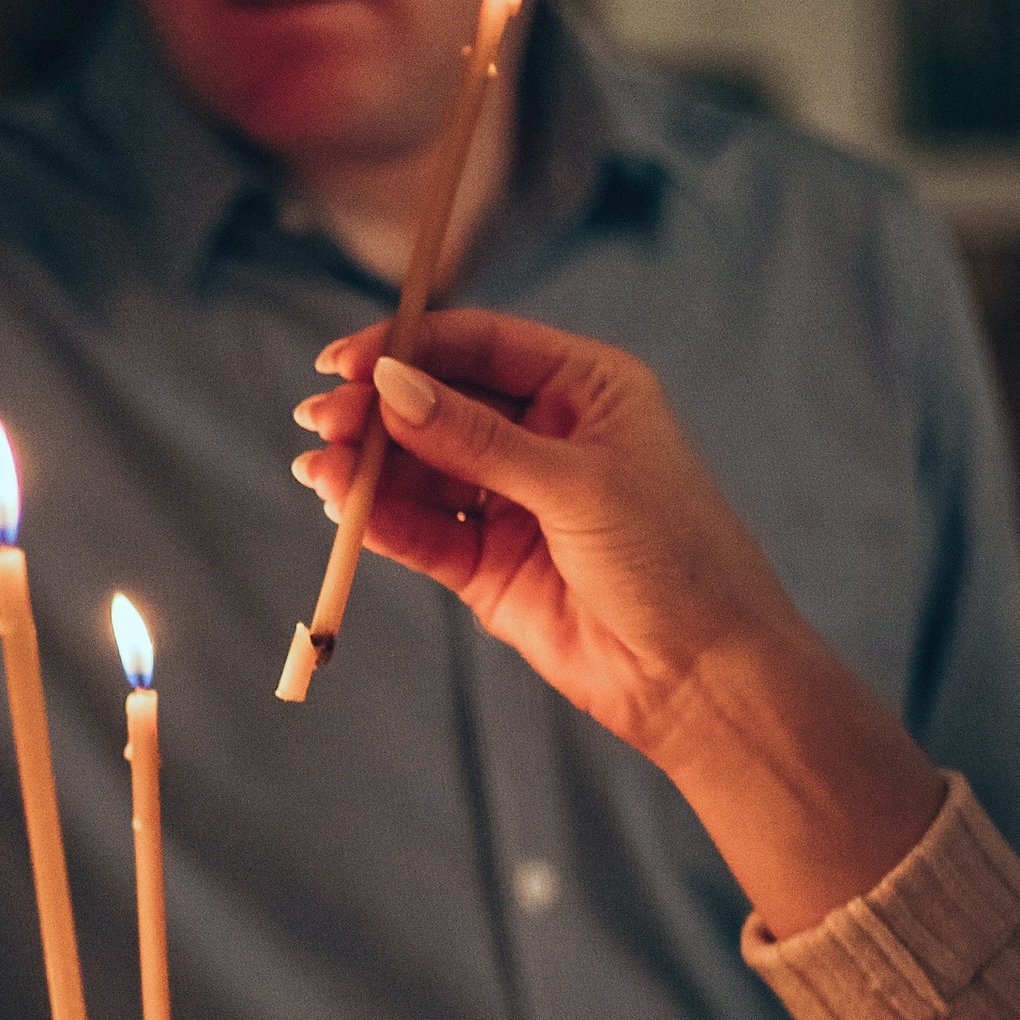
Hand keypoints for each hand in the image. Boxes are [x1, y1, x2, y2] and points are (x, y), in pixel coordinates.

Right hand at [292, 309, 813, 749]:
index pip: (480, 346)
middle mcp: (544, 436)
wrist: (702, 673)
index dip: (409, 348)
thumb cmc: (672, 556)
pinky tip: (343, 510)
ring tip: (318, 471)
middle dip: (376, 412)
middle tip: (320, 420)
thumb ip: (475, 438)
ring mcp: (513, 502)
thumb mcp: (575, 481)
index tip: (345, 362)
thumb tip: (391, 387)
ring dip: (367, 469)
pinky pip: (423, 532)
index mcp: (585, 389)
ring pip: (422, 470)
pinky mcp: (488, 566)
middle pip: (439, 405)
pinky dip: (380, 520)